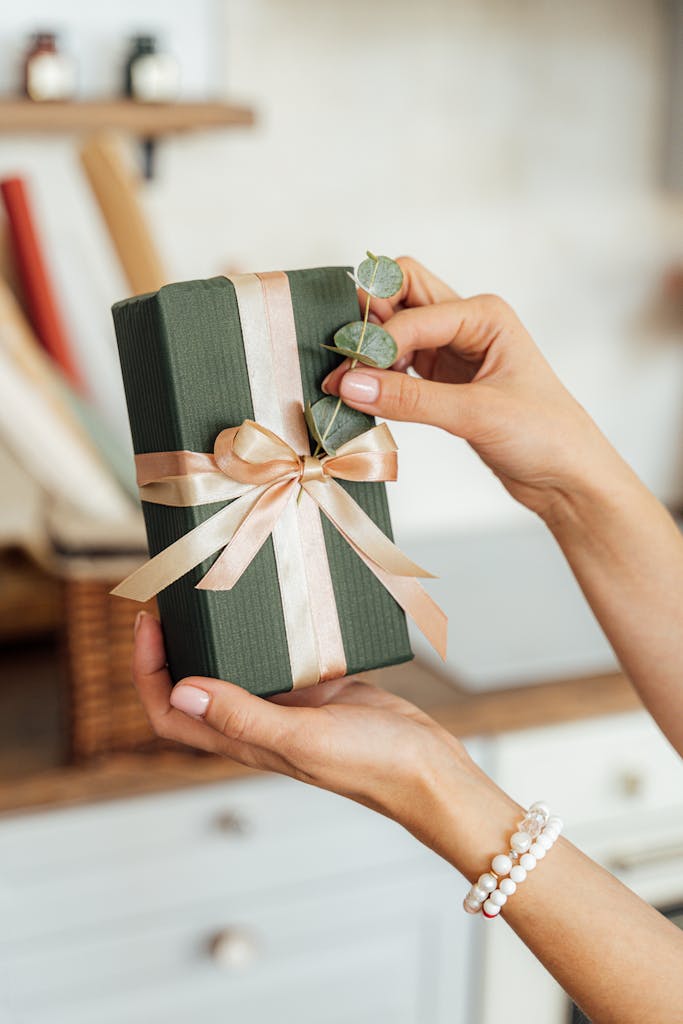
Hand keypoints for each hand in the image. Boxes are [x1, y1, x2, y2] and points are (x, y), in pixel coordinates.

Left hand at [131, 612, 490, 838]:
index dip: (148, 674)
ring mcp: (287, 705)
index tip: (149, 625)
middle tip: (173, 600)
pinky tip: (272, 605)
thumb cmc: (369, 763)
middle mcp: (257, 722)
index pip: (171, 713)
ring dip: (216, 638)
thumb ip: (244, 717)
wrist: (426, 768)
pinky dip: (266, 633)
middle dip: (174, 647)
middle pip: (194, 687)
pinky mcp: (316, 689)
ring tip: (212, 594)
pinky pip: (278, 658)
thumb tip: (182, 691)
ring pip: (235, 669)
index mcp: (243, 740)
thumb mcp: (302, 738)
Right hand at [323, 257, 625, 519]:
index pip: (411, 312)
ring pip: (396, 328)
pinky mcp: (442, 381)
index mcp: (483, 314)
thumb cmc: (545, 435)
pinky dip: (378, 377)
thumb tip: (349, 385)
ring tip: (344, 386)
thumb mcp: (476, 414)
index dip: (375, 343)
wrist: (568, 477)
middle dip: (367, 319)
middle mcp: (466, 323)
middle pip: (400, 294)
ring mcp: (453, 351)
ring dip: (370, 350)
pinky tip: (365, 398)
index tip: (345, 378)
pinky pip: (399, 365)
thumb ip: (411, 399)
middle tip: (341, 357)